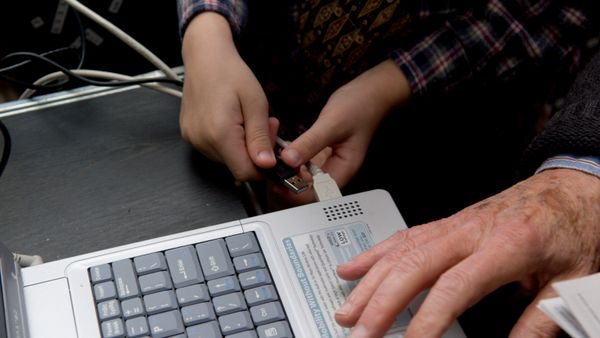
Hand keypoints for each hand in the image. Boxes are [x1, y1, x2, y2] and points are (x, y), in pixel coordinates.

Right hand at [180, 12, 277, 180]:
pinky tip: (234, 122)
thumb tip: (267, 165)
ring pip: (228, 160)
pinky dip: (230, 142)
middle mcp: (202, 141)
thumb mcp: (256, 103)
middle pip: (237, 166)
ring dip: (244, 147)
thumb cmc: (231, 73)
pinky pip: (216, 151)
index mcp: (220, 133)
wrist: (205, 57)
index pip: (245, 173)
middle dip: (256, 153)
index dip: (264, 168)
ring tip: (248, 121)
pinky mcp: (190, 136)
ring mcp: (193, 140)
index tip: (275, 153)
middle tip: (266, 126)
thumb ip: (260, 137)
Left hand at [278, 60, 410, 203]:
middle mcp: (334, 170)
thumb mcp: (333, 123)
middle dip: (286, 181)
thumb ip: (311, 142)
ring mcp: (326, 162)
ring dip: (285, 168)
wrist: (370, 92)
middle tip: (270, 167)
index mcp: (343, 170)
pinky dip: (289, 156)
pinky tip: (279, 146)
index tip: (278, 182)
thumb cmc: (360, 107)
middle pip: (307, 188)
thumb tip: (289, 159)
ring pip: (302, 175)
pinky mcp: (320, 153)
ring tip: (272, 156)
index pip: (317, 194)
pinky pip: (301, 161)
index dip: (295, 193)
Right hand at [335, 168, 599, 337]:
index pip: (455, 287)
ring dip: (369, 282)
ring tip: (347, 310)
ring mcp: (454, 224)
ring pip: (401, 251)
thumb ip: (538, 320)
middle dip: (380, 303)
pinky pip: (402, 236)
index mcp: (506, 246)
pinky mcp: (446, 223)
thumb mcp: (570, 280)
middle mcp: (470, 232)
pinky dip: (374, 254)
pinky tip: (354, 268)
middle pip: (414, 266)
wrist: (570, 187)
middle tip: (359, 332)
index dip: (427, 320)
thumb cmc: (571, 228)